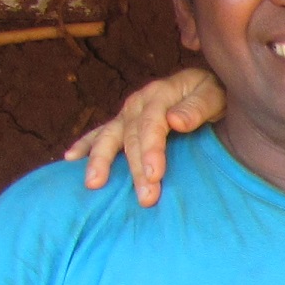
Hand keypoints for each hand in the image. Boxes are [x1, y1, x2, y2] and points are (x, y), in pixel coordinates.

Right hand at [61, 65, 225, 204]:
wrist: (206, 85)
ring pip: (109, 136)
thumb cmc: (214, 94)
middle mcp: (139, 102)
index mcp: (161, 94)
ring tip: (94, 184)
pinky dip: (84, 145)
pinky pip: (100, 133)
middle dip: (135, 169)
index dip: (151, 151)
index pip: (152, 125)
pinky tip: (70, 160)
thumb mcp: (214, 95)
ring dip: (99, 160)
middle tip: (145, 199)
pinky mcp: (122, 122)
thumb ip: (197, 108)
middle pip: (131, 138)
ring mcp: (127, 113)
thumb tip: (175, 121)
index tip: (154, 176)